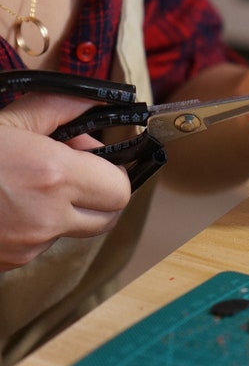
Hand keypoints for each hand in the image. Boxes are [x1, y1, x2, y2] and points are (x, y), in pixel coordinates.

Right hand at [0, 94, 130, 270]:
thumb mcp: (4, 121)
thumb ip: (56, 109)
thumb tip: (91, 103)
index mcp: (52, 177)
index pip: (120, 190)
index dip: (112, 172)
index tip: (91, 156)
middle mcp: (47, 218)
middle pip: (108, 218)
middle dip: (99, 195)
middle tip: (71, 170)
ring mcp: (28, 246)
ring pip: (74, 232)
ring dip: (66, 211)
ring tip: (27, 184)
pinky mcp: (10, 263)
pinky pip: (42, 245)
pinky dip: (36, 226)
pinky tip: (7, 203)